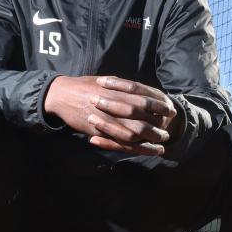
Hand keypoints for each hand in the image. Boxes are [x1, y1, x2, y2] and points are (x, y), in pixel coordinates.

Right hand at [44, 75, 178, 154]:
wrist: (61, 95)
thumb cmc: (84, 86)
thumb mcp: (105, 81)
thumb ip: (123, 87)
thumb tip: (140, 90)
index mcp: (117, 90)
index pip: (145, 98)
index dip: (159, 105)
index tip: (170, 109)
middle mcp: (113, 105)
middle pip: (142, 117)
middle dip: (158, 124)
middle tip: (168, 129)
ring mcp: (106, 119)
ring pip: (134, 131)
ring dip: (150, 138)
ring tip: (161, 142)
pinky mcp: (99, 131)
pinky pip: (120, 142)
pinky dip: (136, 147)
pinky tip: (147, 150)